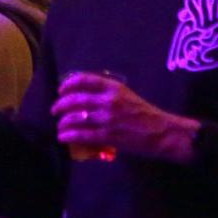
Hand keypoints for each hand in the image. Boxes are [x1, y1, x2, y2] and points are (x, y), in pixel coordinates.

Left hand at [51, 73, 198, 163]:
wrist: (162, 132)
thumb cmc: (147, 114)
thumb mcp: (128, 96)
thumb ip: (108, 95)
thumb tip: (86, 98)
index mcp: (114, 88)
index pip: (85, 80)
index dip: (69, 84)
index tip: (61, 90)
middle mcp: (108, 101)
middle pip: (75, 100)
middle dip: (60, 105)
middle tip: (55, 110)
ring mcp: (107, 119)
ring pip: (75, 118)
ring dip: (63, 122)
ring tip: (60, 126)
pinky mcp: (107, 136)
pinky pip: (81, 134)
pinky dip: (68, 135)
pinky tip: (63, 137)